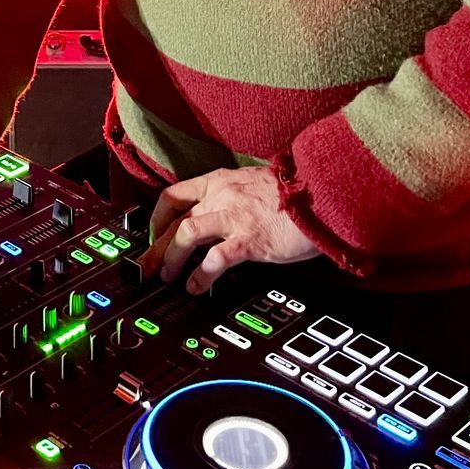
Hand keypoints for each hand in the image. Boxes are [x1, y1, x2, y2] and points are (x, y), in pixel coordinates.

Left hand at [137, 167, 321, 294]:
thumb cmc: (296, 193)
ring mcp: (234, 217)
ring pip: (186, 234)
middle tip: (147, 265)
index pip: (174, 195)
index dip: (157, 217)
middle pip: (175, 219)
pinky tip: (196, 287)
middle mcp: (222, 196)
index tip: (153, 234)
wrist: (322, 195)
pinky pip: (215, 259)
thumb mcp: (255, 184)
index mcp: (221, 181)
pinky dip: (201, 275)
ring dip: (171, 258)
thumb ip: (234, 196)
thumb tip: (219, 213)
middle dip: (156, 245)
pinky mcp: (249, 239)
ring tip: (168, 277)